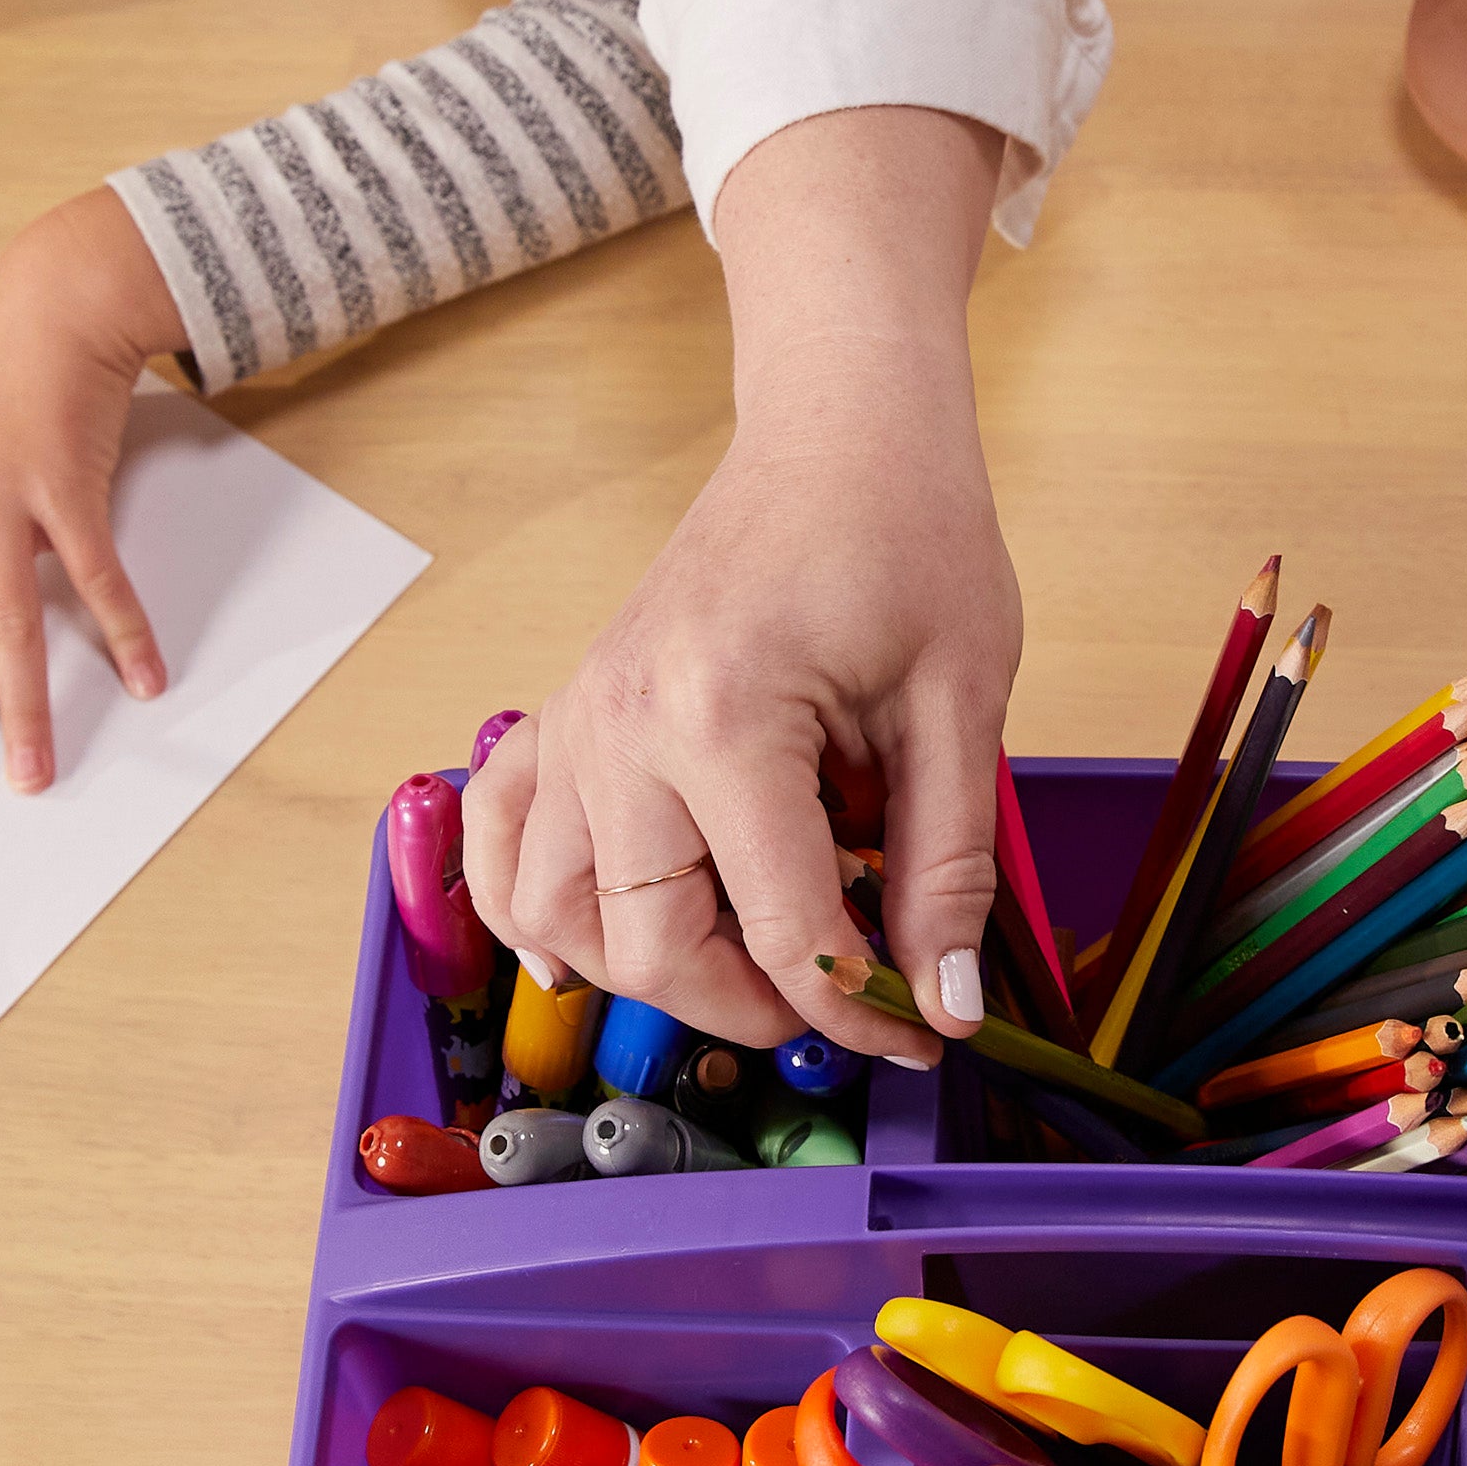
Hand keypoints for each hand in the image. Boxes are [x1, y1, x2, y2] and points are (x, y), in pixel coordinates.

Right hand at [461, 109, 1018, 1067]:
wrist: (838, 432)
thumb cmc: (906, 537)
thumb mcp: (963, 703)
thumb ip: (946, 866)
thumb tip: (941, 1002)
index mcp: (725, 718)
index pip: (783, 930)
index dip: (859, 1007)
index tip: (916, 1033)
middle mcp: (622, 726)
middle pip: (653, 945)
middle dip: (752, 1005)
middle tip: (843, 1002)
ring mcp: (576, 719)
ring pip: (559, 916)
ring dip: (647, 971)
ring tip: (745, 967)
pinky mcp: (565, 712)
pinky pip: (504, 840)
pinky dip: (529, 909)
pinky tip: (587, 942)